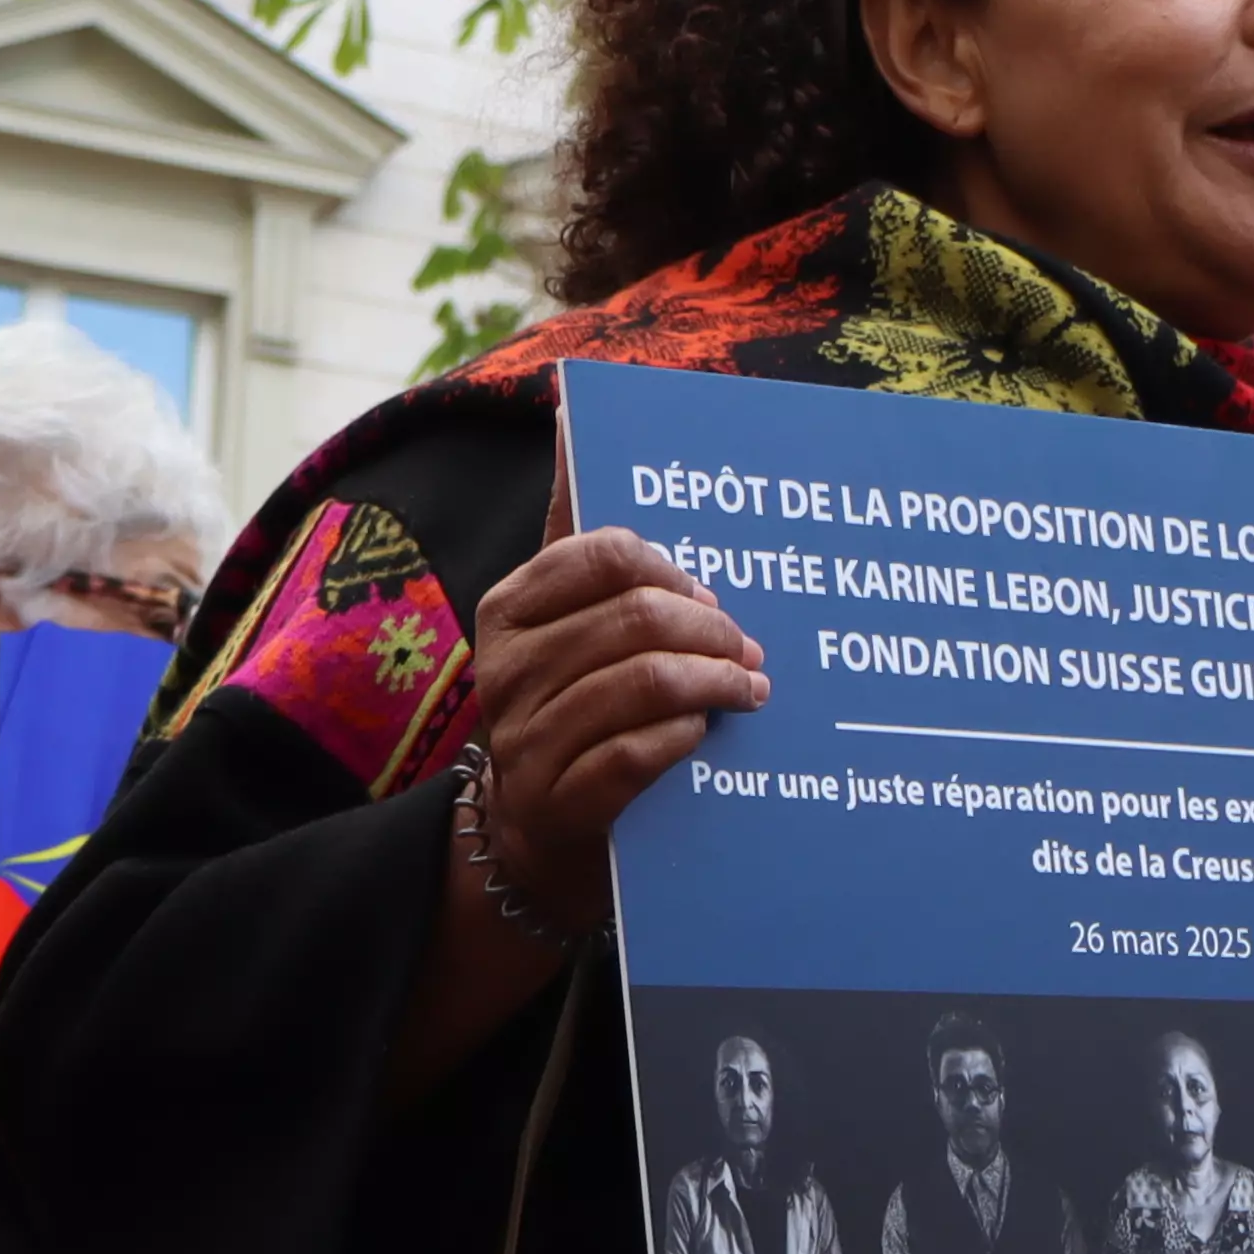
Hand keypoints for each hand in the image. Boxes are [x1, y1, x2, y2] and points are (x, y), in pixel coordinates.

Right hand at [463, 525, 768, 929]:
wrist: (534, 832)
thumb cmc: (567, 703)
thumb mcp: (560, 619)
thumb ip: (572, 533)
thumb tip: (569, 421)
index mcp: (508, 608)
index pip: (604, 554)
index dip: (674, 569)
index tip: (708, 593)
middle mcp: (505, 670)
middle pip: (636, 618)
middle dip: (712, 629)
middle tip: (749, 649)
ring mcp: (526, 740)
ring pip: (642, 683)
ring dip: (714, 682)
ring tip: (748, 688)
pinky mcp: (556, 805)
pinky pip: (635, 753)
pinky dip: (683, 736)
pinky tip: (704, 732)